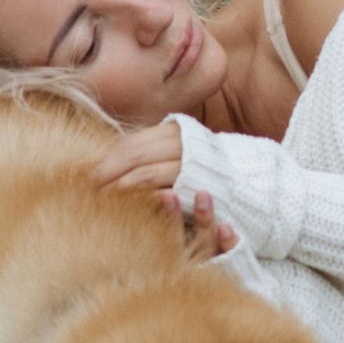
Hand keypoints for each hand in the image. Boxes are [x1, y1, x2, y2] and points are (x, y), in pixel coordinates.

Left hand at [94, 121, 239, 255]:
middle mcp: (183, 143)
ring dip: (120, 188)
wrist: (256, 185)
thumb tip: (115, 165)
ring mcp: (192, 165)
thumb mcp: (183, 154)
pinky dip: (144, 200)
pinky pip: (166, 192)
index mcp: (176, 132)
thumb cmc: (211, 173)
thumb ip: (156, 155)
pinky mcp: (200, 188)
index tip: (88, 176)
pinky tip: (130, 210)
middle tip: (87, 190)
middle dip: (107, 172)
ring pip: (146, 173)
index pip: (132, 143)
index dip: (107, 159)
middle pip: (133, 153)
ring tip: (102, 202)